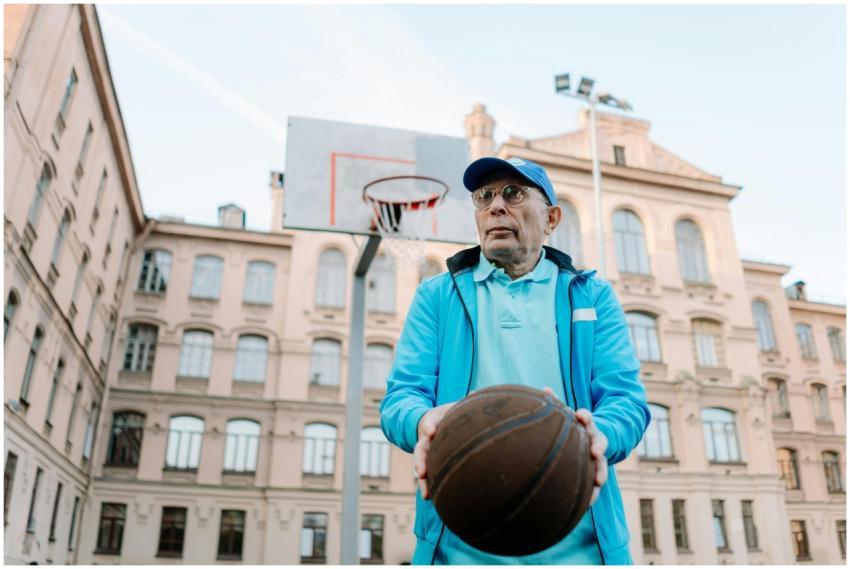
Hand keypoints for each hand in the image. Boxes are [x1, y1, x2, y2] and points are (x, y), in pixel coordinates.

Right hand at [413, 402, 456, 499]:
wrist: (431, 422)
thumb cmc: (448, 414)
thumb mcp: (454, 406)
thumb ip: (464, 402)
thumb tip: (476, 393)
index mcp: (432, 420)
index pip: (429, 422)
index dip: (429, 426)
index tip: (431, 431)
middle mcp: (425, 437)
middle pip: (420, 449)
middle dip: (420, 460)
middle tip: (420, 471)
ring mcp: (425, 450)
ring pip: (420, 465)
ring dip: (422, 478)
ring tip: (425, 492)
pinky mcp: (427, 461)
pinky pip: (426, 474)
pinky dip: (426, 485)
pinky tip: (429, 498)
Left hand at [541, 388, 607, 505]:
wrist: (593, 439)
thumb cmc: (574, 427)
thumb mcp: (567, 414)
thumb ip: (557, 404)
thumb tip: (545, 389)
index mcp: (586, 425)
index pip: (587, 418)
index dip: (585, 417)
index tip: (581, 416)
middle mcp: (595, 440)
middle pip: (599, 442)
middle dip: (598, 447)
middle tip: (595, 453)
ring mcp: (598, 457)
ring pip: (602, 465)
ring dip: (601, 473)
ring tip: (599, 482)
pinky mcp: (596, 472)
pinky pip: (596, 483)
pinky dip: (594, 492)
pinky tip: (588, 504)